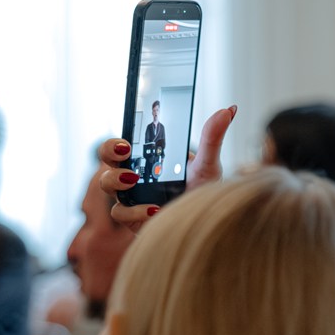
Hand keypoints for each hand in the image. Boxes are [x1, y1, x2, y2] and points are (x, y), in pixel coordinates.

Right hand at [96, 105, 237, 232]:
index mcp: (147, 157)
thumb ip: (213, 138)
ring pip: (106, 183)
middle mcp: (134, 174)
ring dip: (116, 179)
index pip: (124, 142)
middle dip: (109, 150)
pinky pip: (121, 212)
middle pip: (106, 157)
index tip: (127, 140)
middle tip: (125, 150)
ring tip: (134, 179)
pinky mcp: (131, 219)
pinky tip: (154, 210)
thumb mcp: (208, 165)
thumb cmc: (200, 193)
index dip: (116, 139)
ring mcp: (130, 196)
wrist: (202, 225)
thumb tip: (229, 109)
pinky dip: (135, 211)